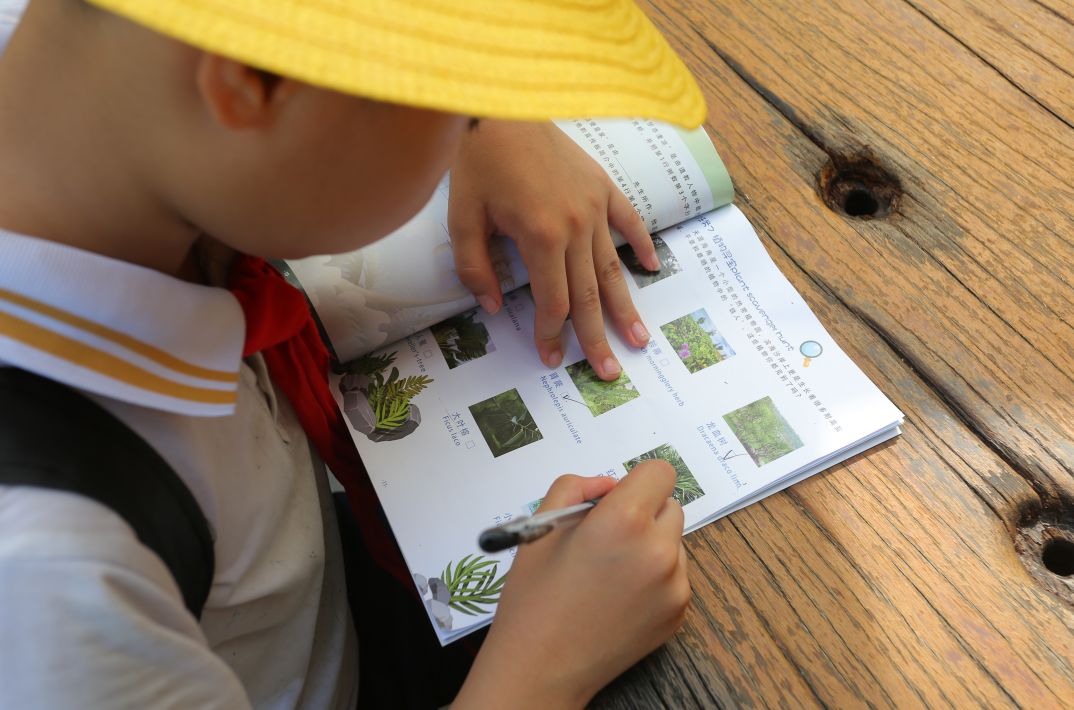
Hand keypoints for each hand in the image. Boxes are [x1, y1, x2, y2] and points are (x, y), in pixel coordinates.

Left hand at [448, 120, 659, 379]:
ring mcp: (594, 206)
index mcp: (541, 237)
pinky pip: (628, 223)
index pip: (553, 301)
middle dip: (597, 338)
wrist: (498, 106)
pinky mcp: (602, 187)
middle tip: (609, 373)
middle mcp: (576, 226)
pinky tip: (652, 270)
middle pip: (589, 295)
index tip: (551, 359)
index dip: (552, 334)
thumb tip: (494, 308)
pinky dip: (641, 246)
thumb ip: (476, 268)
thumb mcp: (462, 219)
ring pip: (612, 268)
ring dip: (625, 307)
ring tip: (639, 338)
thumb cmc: (477, 163)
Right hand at [454, 462, 689, 708]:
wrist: (540, 668)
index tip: (618, 498)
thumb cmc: (534, 597)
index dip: (636, 481)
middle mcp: (657, 550)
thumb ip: (577, 487)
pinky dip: (654, 577)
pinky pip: (675, 576)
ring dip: (650, 544)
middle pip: (669, 506)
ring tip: (609, 572)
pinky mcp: (678, 612)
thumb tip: (608, 485)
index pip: (660, 473)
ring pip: (674, 542)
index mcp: (623, 521)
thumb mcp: (541, 525)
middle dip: (643, 512)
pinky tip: (619, 596)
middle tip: (606, 537)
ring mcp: (673, 585)